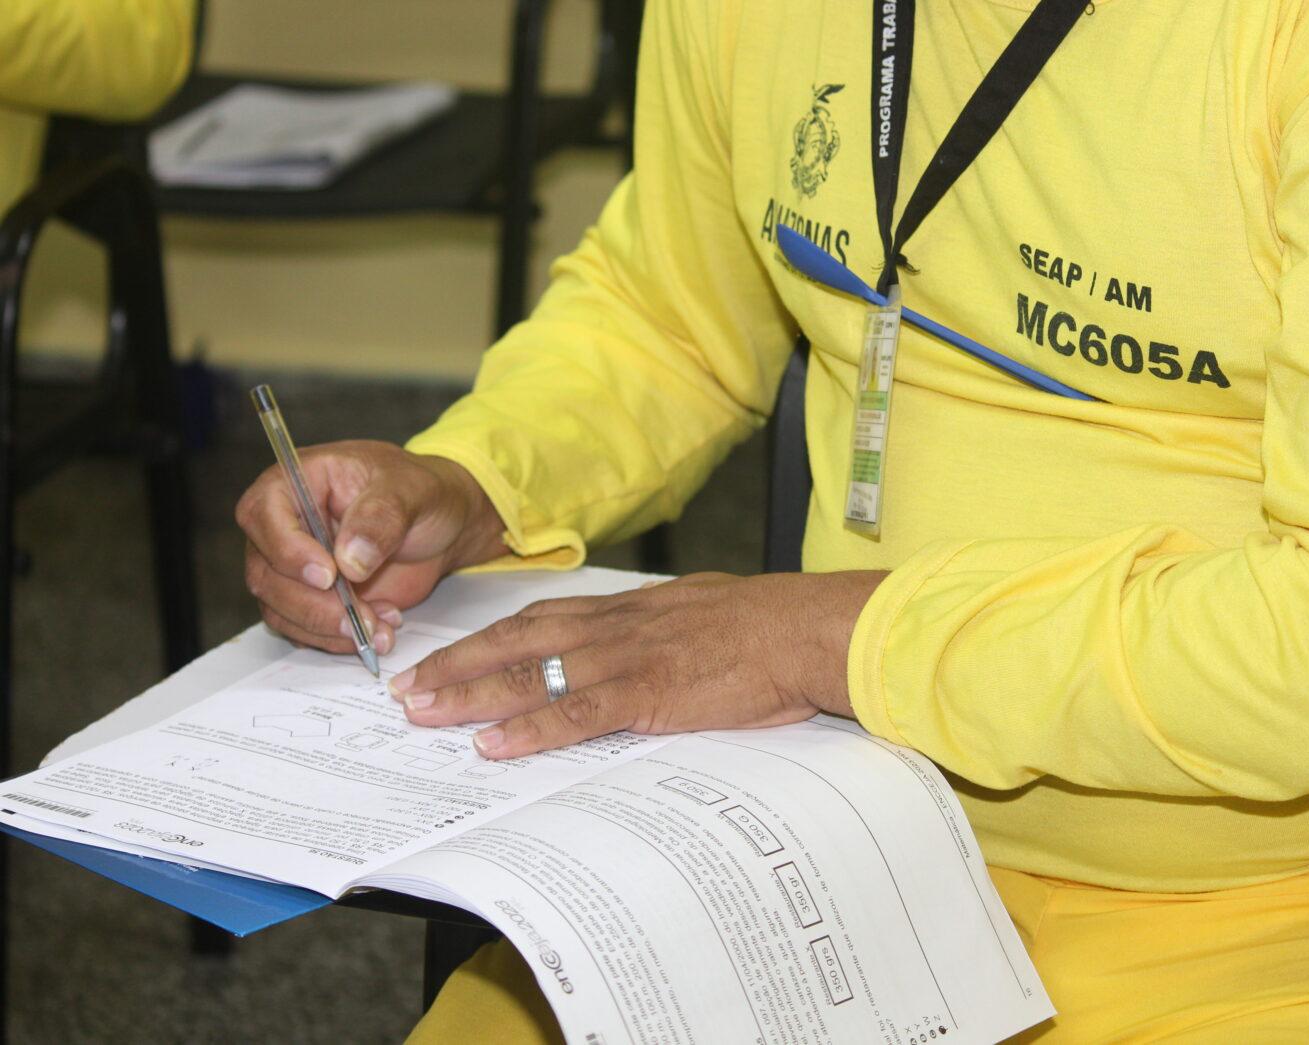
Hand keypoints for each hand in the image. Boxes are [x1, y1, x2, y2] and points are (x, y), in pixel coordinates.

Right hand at [235, 439, 505, 655]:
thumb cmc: (418, 492)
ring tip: (381, 628)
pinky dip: (337, 639)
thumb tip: (349, 560)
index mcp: (294, 483)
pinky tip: (380, 630)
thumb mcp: (411, 491)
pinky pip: (304, 630)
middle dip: (314, 606)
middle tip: (361, 619)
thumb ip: (381, 518)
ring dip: (328, 629)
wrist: (437, 524)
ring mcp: (291, 569)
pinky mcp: (310, 600)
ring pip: (280, 610)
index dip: (287, 550)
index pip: (262, 515)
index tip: (328, 575)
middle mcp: (281, 527)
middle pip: (266, 576)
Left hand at [387, 571, 887, 757]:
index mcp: (627, 610)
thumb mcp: (701, 616)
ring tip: (425, 714)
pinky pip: (577, 713)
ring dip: (472, 694)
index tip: (445, 657)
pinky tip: (494, 744)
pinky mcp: (649, 693)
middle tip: (405, 687)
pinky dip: (531, 729)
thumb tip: (642, 648)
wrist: (804, 629)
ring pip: (532, 673)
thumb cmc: (764, 627)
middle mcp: (615, 627)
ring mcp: (628, 658)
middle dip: (456, 665)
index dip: (485, 640)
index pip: (539, 620)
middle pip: (516, 640)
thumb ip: (660, 632)